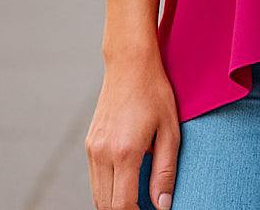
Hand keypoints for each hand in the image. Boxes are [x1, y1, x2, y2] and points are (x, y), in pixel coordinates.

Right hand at [85, 45, 180, 209]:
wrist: (130, 63)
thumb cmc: (155, 92)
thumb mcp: (169, 130)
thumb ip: (165, 171)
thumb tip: (163, 206)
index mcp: (124, 152)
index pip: (122, 206)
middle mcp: (102, 153)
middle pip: (106, 205)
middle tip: (145, 208)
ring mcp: (92, 148)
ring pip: (98, 194)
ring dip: (114, 203)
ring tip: (138, 200)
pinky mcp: (89, 143)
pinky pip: (95, 178)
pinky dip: (108, 188)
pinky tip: (127, 182)